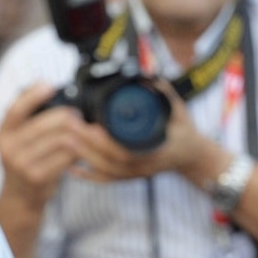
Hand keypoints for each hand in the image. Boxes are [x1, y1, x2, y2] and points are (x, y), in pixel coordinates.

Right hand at [0, 82, 85, 211]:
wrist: (21, 198)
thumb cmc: (27, 162)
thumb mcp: (19, 140)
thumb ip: (30, 120)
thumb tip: (55, 93)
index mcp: (3, 133)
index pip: (15, 110)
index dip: (32, 96)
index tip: (48, 85)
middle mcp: (9, 147)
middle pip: (48, 123)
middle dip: (69, 117)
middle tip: (80, 117)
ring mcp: (22, 164)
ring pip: (61, 139)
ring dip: (79, 135)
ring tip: (85, 134)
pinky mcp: (37, 177)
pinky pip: (66, 157)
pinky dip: (79, 152)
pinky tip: (83, 151)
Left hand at [71, 79, 212, 184]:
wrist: (191, 155)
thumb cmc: (184, 131)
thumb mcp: (179, 109)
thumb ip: (163, 92)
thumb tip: (147, 76)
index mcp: (157, 150)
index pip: (127, 151)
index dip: (106, 142)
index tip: (90, 125)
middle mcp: (145, 166)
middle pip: (111, 162)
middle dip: (87, 145)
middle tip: (69, 126)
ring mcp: (137, 174)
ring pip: (107, 172)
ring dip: (84, 157)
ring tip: (65, 140)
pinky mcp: (130, 177)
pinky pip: (107, 180)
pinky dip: (88, 176)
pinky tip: (72, 168)